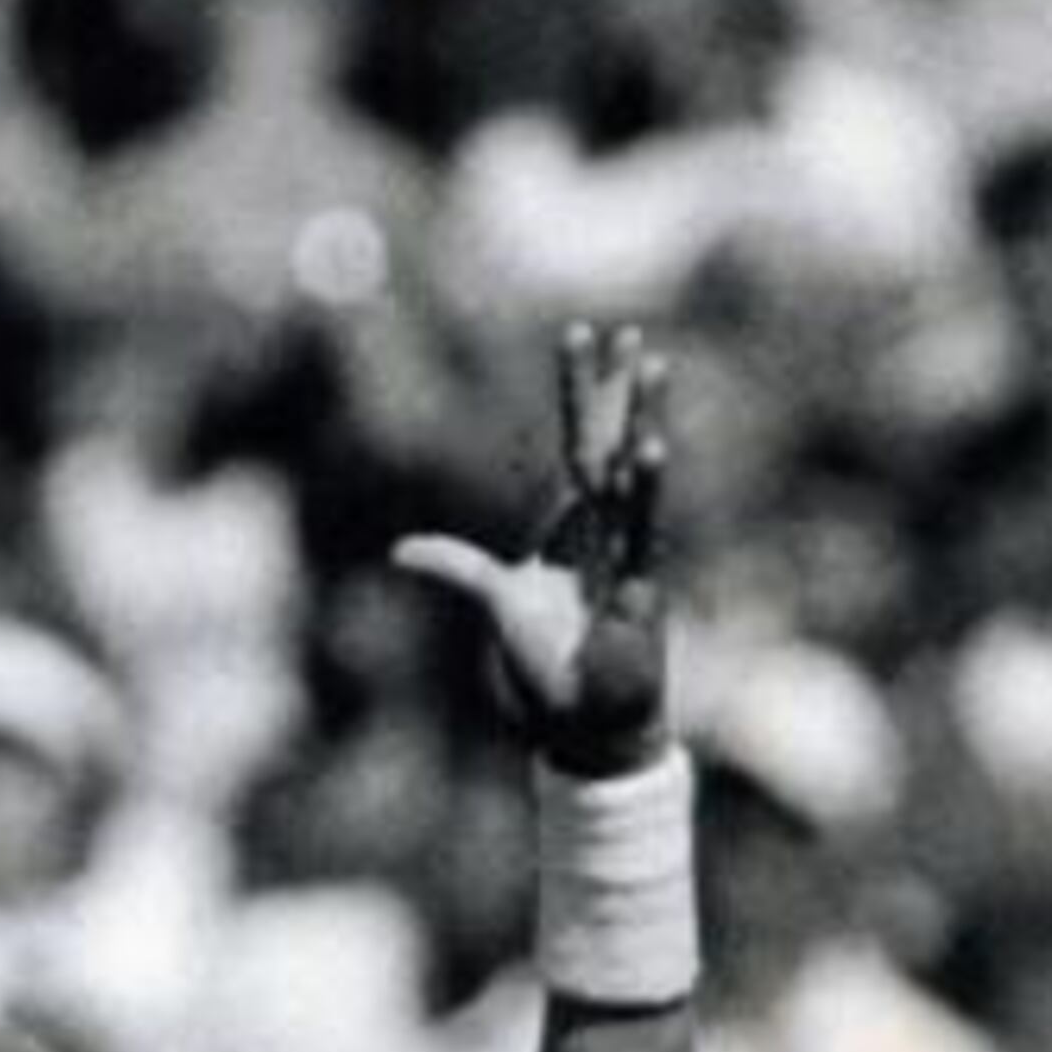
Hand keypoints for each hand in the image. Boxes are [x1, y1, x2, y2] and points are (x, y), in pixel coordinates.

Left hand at [391, 324, 672, 777]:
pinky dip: (645, 488)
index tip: (582, 337)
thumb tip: (400, 551)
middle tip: (629, 334)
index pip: (577, 445)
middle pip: (608, 445)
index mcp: (575, 525)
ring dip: (640, 421)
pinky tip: (648, 449)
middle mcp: (605, 530)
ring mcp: (625, 552)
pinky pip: (642, 527)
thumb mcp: (497, 602)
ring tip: (651, 369)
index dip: (579, 394)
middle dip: (616, 391)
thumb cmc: (551, 661)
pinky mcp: (638, 584)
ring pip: (633, 474)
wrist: (587, 718)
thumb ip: (458, 569)